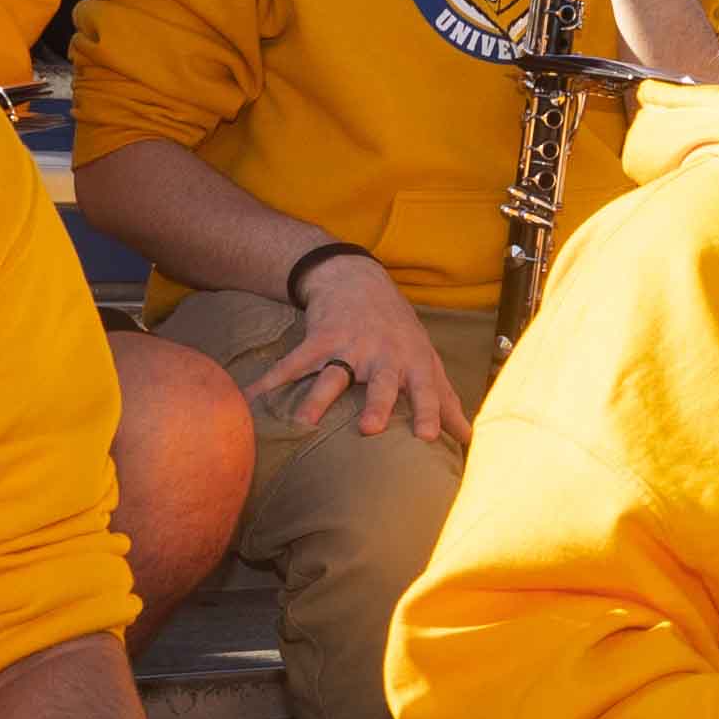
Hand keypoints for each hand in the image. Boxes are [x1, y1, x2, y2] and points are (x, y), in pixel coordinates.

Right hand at [249, 255, 466, 445]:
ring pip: (333, 376)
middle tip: (369, 429)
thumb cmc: (398, 330)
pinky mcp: (319, 339)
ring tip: (303, 423)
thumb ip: (444, 399)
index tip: (429, 437)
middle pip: (380, 382)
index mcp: (412, 362)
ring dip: (316, 398)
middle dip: (376, 404)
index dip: (430, 411)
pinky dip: (270, 381)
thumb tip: (469, 439)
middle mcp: (382, 354)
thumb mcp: (424, 358)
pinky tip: (250, 398)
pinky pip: (294, 363)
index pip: (425, 389)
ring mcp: (349, 346)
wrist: (356, 280)